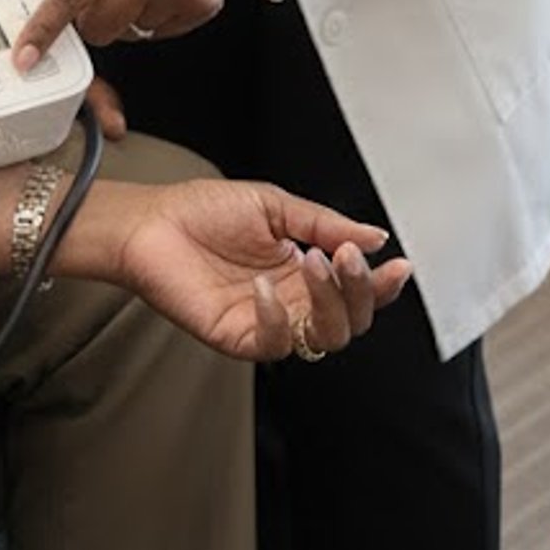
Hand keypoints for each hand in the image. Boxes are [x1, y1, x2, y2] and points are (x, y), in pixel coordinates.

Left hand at [111, 181, 412, 363]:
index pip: (357, 292)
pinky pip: (276, 343)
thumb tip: (376, 237)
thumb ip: (324, 223)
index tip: (398, 266)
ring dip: (329, 301)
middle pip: (352, 321)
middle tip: (345, 256)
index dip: (381, 285)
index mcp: (305, 271)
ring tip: (311, 261)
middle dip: (360, 291)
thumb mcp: (274, 206)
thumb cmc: (204, 211)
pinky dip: (279, 317)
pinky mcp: (239, 336)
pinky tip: (266, 286)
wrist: (151, 222)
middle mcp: (293, 301)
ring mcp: (268, 322)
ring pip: (325, 338)